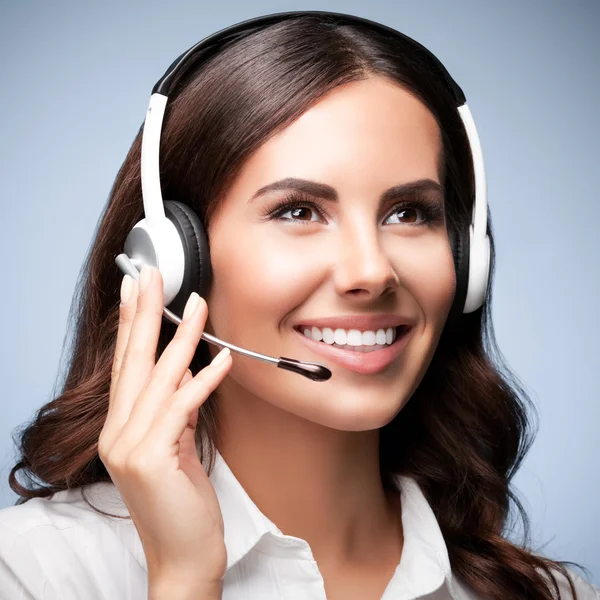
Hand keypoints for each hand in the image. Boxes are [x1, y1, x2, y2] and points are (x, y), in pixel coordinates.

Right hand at [98, 265, 230, 586]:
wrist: (183, 556)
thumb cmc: (182, 501)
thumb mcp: (175, 446)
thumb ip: (173, 408)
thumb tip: (183, 367)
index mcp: (120, 428)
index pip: (124, 366)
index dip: (130, 324)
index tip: (135, 289)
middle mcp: (117, 433)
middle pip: (132, 361)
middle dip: (144, 313)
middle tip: (152, 274)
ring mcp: (129, 447)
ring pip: (159, 378)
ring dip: (182, 337)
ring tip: (197, 304)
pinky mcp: (152, 459)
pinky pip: (182, 407)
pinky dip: (204, 380)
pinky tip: (223, 358)